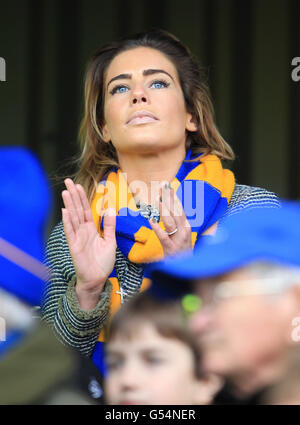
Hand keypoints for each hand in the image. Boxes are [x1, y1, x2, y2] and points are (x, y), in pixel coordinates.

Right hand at [62, 178, 115, 308]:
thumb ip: (109, 226)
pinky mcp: (74, 247)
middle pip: (77, 210)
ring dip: (69, 204)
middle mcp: (83, 231)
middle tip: (67, 181)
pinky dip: (68, 221)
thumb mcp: (110, 241)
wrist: (98, 279)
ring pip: (72, 218)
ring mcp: (77, 238)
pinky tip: (65, 211)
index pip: (85, 210)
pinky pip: (70, 232)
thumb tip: (110, 209)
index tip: (78, 185)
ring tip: (65, 191)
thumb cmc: (103, 263)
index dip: (82, 197)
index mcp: (91, 229)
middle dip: (73, 195)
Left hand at [150, 185, 191, 256]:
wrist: (186, 267)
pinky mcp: (171, 248)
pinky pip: (163, 236)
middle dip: (169, 198)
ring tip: (157, 198)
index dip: (174, 197)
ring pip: (170, 221)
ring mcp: (178, 239)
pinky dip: (157, 228)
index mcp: (186, 226)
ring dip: (163, 209)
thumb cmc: (181, 250)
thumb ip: (176, 222)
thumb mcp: (181, 234)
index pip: (180, 208)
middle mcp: (184, 231)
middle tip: (162, 185)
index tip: (168, 186)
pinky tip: (151, 221)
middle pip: (176, 211)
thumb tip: (167, 207)